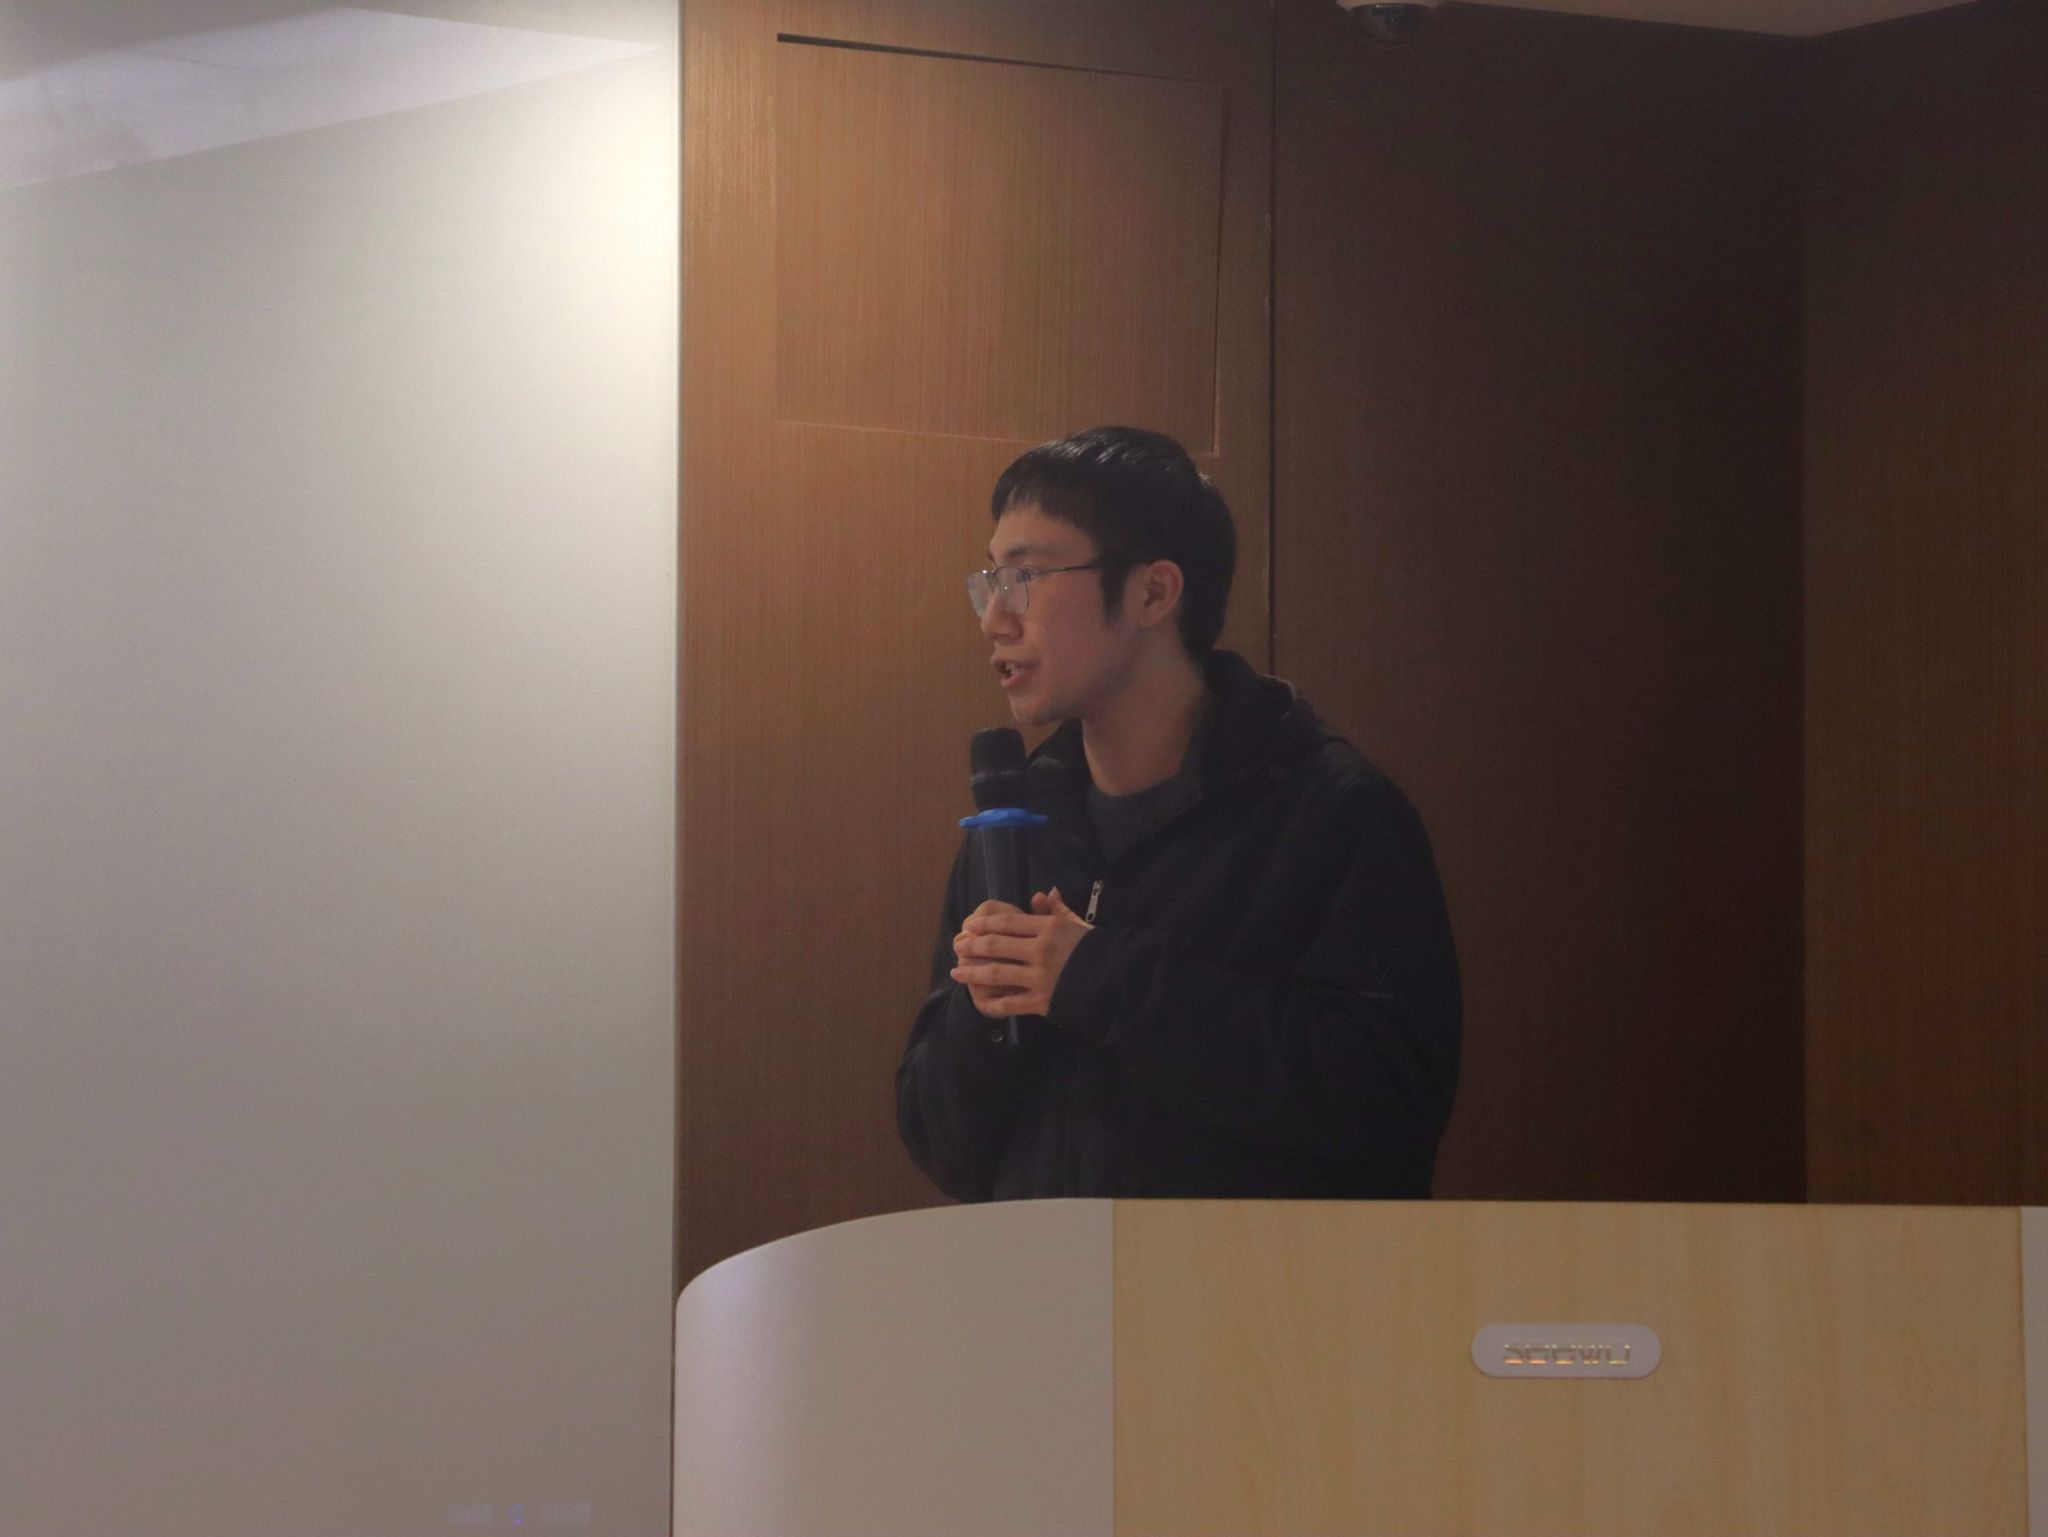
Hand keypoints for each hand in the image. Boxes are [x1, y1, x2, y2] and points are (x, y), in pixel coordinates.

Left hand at [950, 889, 1092, 1017]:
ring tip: (957, 971)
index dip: (985, 923)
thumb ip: (1058, 910)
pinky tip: (978, 1000)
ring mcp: (1039, 977)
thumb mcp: (1079, 925)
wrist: (1118, 984)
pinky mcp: (1041, 1002)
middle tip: (959, 946)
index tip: (970, 925)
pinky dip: (992, 1003)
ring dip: (974, 972)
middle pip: (998, 945)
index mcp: (1050, 928)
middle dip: (974, 945)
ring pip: (997, 973)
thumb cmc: (1099, 951)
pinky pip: (1010, 1003)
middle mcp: (1041, 951)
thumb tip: (1043, 892)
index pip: (1009, 922)